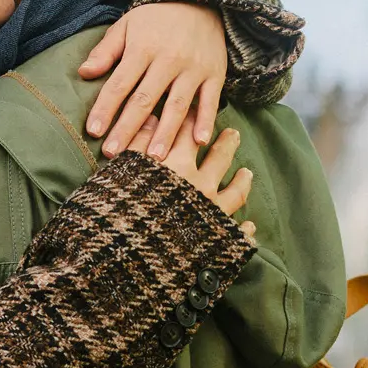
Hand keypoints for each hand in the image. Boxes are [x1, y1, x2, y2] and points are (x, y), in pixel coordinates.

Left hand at [81, 3, 226, 158]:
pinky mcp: (215, 73)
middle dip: (128, 128)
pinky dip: (206, 121)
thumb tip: (84, 73)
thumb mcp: (127, 25)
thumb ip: (106, 51)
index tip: (93, 131)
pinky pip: (210, 100)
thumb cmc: (156, 17)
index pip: (119, 84)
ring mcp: (193, 68)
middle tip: (115, 155)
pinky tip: (198, 142)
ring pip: (177, 105)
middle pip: (145, 99)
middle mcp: (168, 60)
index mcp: (143, 48)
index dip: (105, 108)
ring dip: (166, 133)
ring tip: (154, 157)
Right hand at [126, 116, 254, 237]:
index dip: (190, 118)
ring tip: (247, 173)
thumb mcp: (122, 172)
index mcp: (176, 165)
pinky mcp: (217, 239)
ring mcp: (211, 212)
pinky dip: (244, 229)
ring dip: (242, 181)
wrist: (128, 258)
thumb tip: (151, 119)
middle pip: (218, 157)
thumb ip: (137, 145)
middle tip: (234, 133)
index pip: (186, 133)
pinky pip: (236, 232)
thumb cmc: (119, 213)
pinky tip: (249, 226)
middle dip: (226, 143)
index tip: (196, 109)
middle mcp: (199, 184)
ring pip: (235, 191)